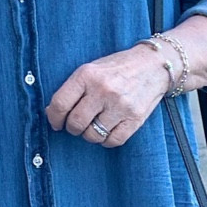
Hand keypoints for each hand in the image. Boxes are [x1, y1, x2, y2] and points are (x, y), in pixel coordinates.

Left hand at [46, 43, 169, 147]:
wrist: (154, 65)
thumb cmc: (118, 68)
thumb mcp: (92, 69)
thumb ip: (73, 89)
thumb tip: (52, 112)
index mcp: (87, 75)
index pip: (60, 104)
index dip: (54, 118)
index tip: (57, 123)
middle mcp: (103, 90)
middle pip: (75, 123)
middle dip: (73, 128)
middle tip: (78, 125)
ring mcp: (120, 105)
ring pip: (93, 135)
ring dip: (90, 135)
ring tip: (95, 125)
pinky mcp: (135, 118)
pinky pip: (113, 141)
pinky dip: (106, 140)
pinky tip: (108, 130)